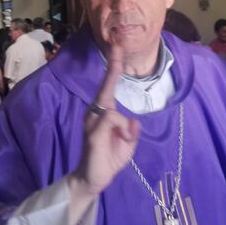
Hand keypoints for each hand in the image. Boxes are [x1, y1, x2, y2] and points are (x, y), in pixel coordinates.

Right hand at [68, 44, 139, 222]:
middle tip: (118, 43)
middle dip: (113, 65)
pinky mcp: (92, 133)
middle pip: (106, 86)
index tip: (117, 47)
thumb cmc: (109, 160)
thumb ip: (132, 132)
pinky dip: (121, 130)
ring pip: (113, 110)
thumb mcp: (128, 145)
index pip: (109, 85)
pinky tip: (120, 140)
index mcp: (104, 112)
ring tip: (121, 144)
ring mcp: (92, 122)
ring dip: (124, 129)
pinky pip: (111, 120)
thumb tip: (133, 121)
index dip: (114, 66)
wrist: (92, 181)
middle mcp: (94, 113)